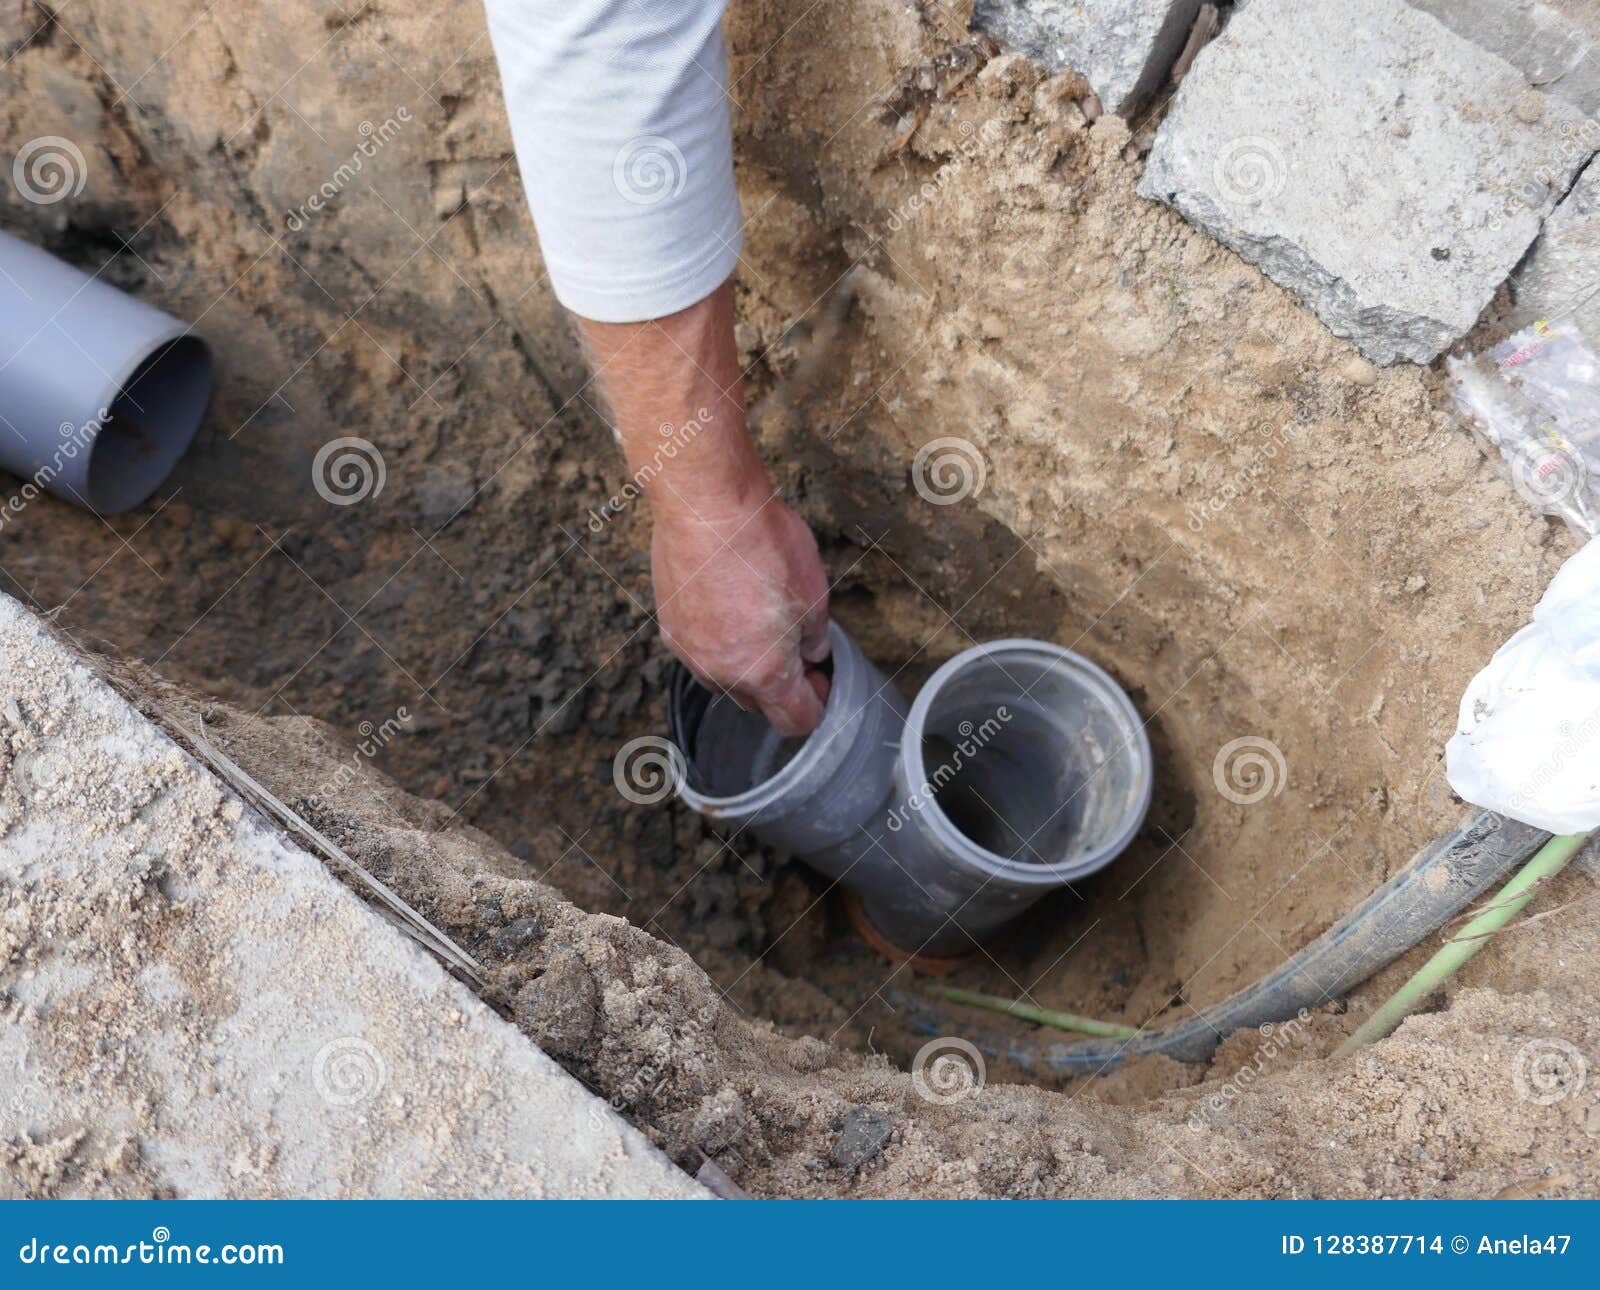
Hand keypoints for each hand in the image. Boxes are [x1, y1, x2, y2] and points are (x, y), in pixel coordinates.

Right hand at [653, 496, 830, 735]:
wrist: (707, 507)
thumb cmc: (765, 546)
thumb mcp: (814, 594)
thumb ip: (815, 637)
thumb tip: (812, 653)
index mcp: (764, 673)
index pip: (795, 720)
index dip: (816, 704)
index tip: (820, 680)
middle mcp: (722, 674)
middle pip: (758, 703)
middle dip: (780, 684)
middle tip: (795, 646)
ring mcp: (690, 653)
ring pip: (724, 678)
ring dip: (744, 664)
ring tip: (758, 621)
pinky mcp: (669, 628)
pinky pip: (699, 651)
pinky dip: (717, 641)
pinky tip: (728, 604)